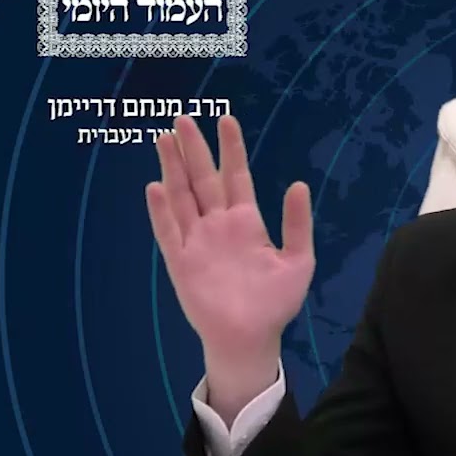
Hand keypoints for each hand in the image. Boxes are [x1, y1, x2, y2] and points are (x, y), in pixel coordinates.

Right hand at [146, 115, 314, 410]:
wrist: (252, 337)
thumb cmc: (276, 302)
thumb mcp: (298, 261)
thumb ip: (297, 223)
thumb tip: (298, 184)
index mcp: (247, 222)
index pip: (236, 177)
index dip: (231, 149)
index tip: (227, 120)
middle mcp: (218, 226)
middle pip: (203, 180)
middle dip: (194, 150)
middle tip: (184, 118)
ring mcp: (197, 241)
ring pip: (182, 197)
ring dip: (172, 169)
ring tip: (165, 138)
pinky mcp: (181, 262)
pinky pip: (168, 232)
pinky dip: (162, 211)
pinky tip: (157, 187)